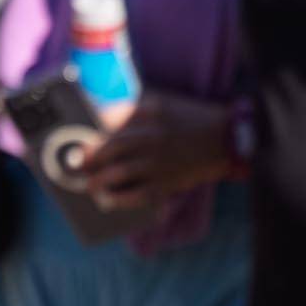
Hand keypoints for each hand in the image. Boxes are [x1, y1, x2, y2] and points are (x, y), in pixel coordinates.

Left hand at [81, 93, 232, 211]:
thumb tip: (99, 120)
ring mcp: (160, 162)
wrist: (228, 139)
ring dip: (99, 181)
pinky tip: (108, 201)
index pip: (110, 121)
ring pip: (120, 174)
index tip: (76, 142)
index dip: (90, 132)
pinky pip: (139, 194)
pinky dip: (120, 199)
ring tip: (88, 185)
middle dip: (89, 159)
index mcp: (150, 114)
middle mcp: (153, 138)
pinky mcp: (169, 182)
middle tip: (76, 166)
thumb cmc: (190, 119)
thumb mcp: (161, 105)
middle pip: (111, 149)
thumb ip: (132, 110)